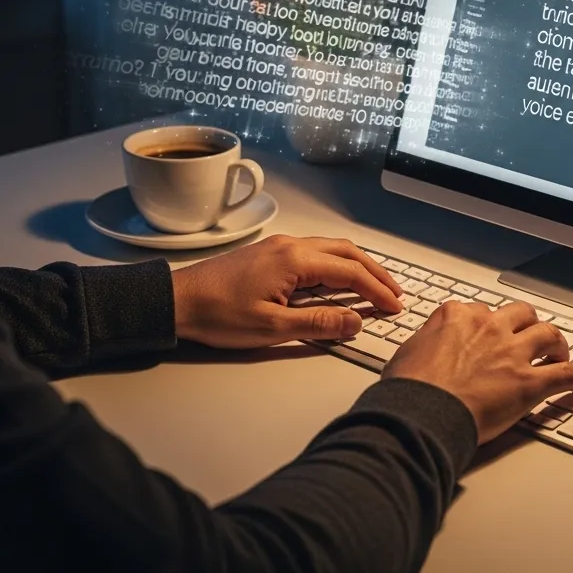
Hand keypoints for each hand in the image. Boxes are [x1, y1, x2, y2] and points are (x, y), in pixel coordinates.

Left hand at [170, 235, 403, 348]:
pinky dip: (338, 265)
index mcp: (295, 259)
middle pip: (347, 252)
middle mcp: (292, 244)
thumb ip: (319, 323)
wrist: (177, 301)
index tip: (394, 307)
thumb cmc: (219, 315)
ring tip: (375, 286)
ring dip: (358, 266)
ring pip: (333, 249)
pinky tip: (340, 281)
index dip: (377, 290)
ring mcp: (281, 246)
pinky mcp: (271, 253)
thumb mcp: (272, 327)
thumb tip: (357, 320)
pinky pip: (316, 252)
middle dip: (375, 272)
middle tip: (394, 294)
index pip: (350, 272)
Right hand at [382, 300, 572, 442]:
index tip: (488, 334)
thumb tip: (427, 346)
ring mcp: (512, 353)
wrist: (420, 414)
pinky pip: (566, 375)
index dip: (487, 324)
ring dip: (557, 343)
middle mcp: (489, 328)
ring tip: (561, 351)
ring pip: (547, 335)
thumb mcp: (407, 352)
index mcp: (458, 317)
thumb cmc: (409, 390)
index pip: (480, 311)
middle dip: (528, 323)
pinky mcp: (529, 382)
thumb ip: (426, 342)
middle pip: (520, 314)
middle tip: (530, 336)